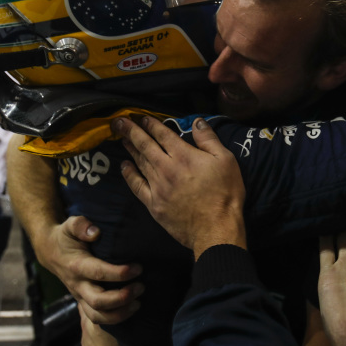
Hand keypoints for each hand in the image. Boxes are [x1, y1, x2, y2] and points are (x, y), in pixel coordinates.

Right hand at [34, 215, 143, 325]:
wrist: (51, 252)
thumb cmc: (66, 236)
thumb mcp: (70, 224)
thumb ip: (81, 225)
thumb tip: (95, 233)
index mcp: (76, 266)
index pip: (99, 273)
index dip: (120, 273)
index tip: (138, 268)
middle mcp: (77, 285)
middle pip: (98, 301)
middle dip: (121, 298)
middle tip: (141, 287)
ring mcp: (80, 296)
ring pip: (97, 316)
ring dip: (120, 313)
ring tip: (138, 303)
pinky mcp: (84, 302)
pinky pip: (97, 318)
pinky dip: (115, 319)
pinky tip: (131, 308)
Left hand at [119, 116, 245, 259]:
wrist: (216, 228)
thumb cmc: (225, 193)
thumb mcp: (225, 160)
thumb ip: (208, 139)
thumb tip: (197, 121)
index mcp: (184, 156)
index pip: (163, 135)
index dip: (151, 124)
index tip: (142, 117)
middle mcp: (166, 168)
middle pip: (145, 145)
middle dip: (131, 131)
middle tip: (119, 122)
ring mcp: (157, 187)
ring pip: (140, 163)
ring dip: (130, 149)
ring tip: (122, 138)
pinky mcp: (154, 204)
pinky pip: (137, 186)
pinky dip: (129, 175)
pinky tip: (124, 166)